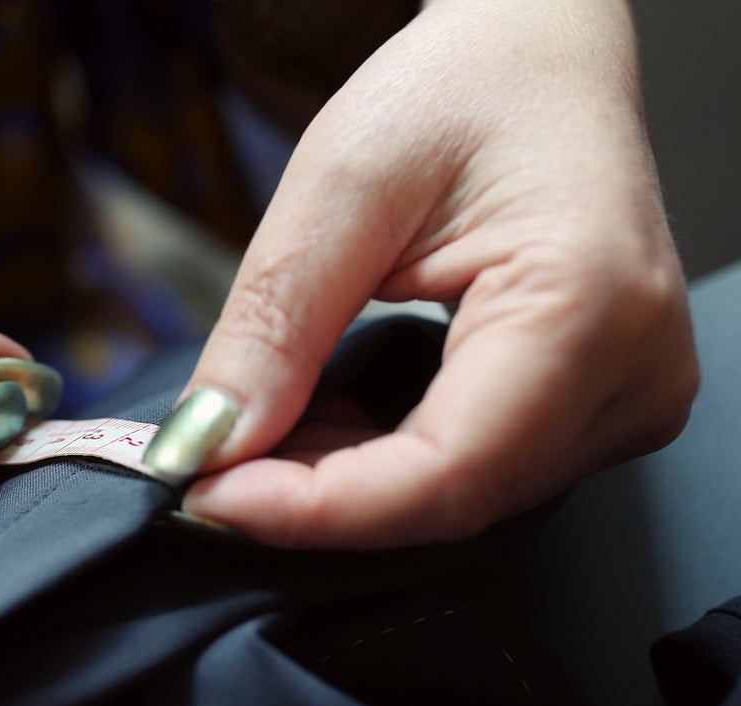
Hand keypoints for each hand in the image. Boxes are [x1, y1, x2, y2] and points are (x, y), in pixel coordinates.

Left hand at [153, 0, 697, 547]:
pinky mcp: (595, 406)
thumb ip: (273, 327)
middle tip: (212, 461)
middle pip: (451, 499)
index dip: (317, 509)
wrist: (531, 58)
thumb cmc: (462, 88)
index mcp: (590, 303)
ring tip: (263, 430)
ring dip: (341, 486)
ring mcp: (626, 397)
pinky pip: (473, 472)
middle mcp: (634, 373)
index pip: (446, 472)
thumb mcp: (338, 187)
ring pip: (457, 501)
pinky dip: (378, 465)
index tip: (208, 494)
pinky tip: (320, 425)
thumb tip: (212, 443)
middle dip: (314, 499)